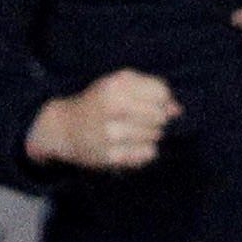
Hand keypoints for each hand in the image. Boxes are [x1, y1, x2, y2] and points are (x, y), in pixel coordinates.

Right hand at [26, 70, 180, 172]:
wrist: (63, 129)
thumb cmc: (96, 103)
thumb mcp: (118, 84)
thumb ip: (150, 90)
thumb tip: (178, 110)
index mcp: (116, 85)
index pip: (161, 93)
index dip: (163, 99)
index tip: (152, 103)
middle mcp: (114, 108)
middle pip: (161, 115)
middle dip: (157, 118)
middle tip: (140, 119)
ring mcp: (112, 134)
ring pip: (155, 135)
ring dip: (149, 135)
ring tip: (131, 132)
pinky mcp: (112, 157)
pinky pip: (148, 154)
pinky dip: (144, 150)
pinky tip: (130, 145)